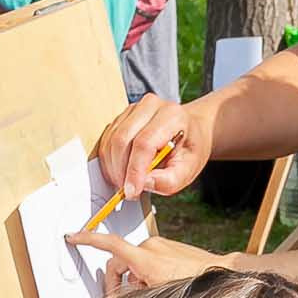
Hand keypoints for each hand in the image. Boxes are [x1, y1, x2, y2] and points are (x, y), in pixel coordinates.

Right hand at [68, 231, 230, 290]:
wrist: (221, 274)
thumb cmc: (192, 286)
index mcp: (144, 257)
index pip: (109, 244)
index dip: (87, 240)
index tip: (73, 237)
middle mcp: (150, 246)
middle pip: (120, 261)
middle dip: (117, 280)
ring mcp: (160, 245)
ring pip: (134, 262)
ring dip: (134, 278)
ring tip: (148, 294)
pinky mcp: (168, 247)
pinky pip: (148, 259)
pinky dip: (145, 272)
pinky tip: (158, 287)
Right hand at [95, 94, 210, 198]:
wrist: (191, 131)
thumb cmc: (190, 148)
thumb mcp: (189, 169)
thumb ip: (170, 180)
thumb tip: (144, 183)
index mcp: (171, 116)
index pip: (144, 143)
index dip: (134, 170)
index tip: (131, 191)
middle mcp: (150, 106)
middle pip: (122, 139)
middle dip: (121, 170)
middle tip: (128, 191)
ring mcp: (133, 109)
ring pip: (111, 140)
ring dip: (113, 167)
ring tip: (127, 182)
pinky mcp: (122, 117)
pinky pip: (107, 140)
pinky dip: (110, 161)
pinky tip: (121, 172)